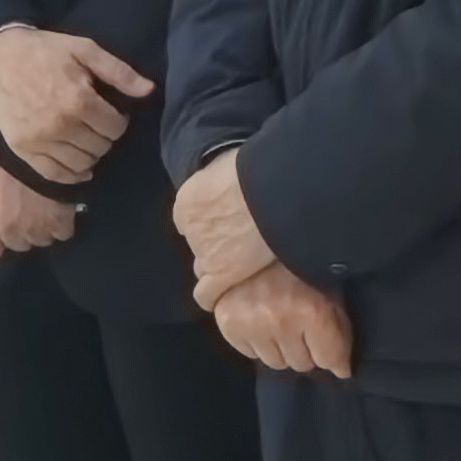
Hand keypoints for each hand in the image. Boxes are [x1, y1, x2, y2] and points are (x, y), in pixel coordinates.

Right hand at [0, 22, 150, 184]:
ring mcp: (39, 140)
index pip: (115, 128)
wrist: (2, 56)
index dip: (119, 121)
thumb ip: (119, 72)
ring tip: (87, 140)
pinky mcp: (22, 149)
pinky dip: (71, 176)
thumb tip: (149, 90)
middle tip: (97, 125)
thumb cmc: (47, 51)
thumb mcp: (86, 49)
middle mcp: (60, 125)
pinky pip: (54, 174)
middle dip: (105, 137)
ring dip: (91, 155)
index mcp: (79, 100)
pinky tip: (80, 168)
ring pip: (81, 164)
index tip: (112, 113)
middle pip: (100, 147)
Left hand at [0, 135, 80, 261]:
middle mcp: (9, 231)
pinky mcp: (61, 223)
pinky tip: (59, 205)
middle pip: (17, 244)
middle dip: (20, 229)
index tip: (2, 221)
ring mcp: (36, 229)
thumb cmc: (0, 148)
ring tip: (44, 204)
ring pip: (41, 240)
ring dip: (42, 227)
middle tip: (25, 205)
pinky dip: (62, 222)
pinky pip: (63, 232)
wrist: (38, 141)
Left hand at [171, 148, 274, 303]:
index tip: (226, 221)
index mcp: (189, 199)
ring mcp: (204, 253)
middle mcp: (191, 228)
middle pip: (198, 244)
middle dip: (214, 245)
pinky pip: (207, 293)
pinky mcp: (221, 274)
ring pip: (204, 268)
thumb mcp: (232, 162)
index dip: (209, 222)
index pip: (190, 218)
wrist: (272, 191)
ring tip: (242, 267)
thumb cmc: (258, 169)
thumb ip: (225, 176)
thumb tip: (237, 173)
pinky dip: (213, 297)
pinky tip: (224, 298)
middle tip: (239, 242)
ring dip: (219, 267)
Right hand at [209, 261, 355, 376]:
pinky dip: (258, 342)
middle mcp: (280, 322)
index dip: (333, 350)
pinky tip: (261, 319)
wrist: (261, 232)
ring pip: (275, 362)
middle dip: (306, 348)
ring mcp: (251, 323)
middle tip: (302, 323)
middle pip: (301, 364)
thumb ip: (339, 329)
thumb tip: (341, 371)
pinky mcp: (228, 323)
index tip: (328, 338)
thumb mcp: (333, 290)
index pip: (329, 361)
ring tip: (281, 319)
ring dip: (281, 347)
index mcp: (313, 312)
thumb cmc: (305, 262)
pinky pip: (250, 353)